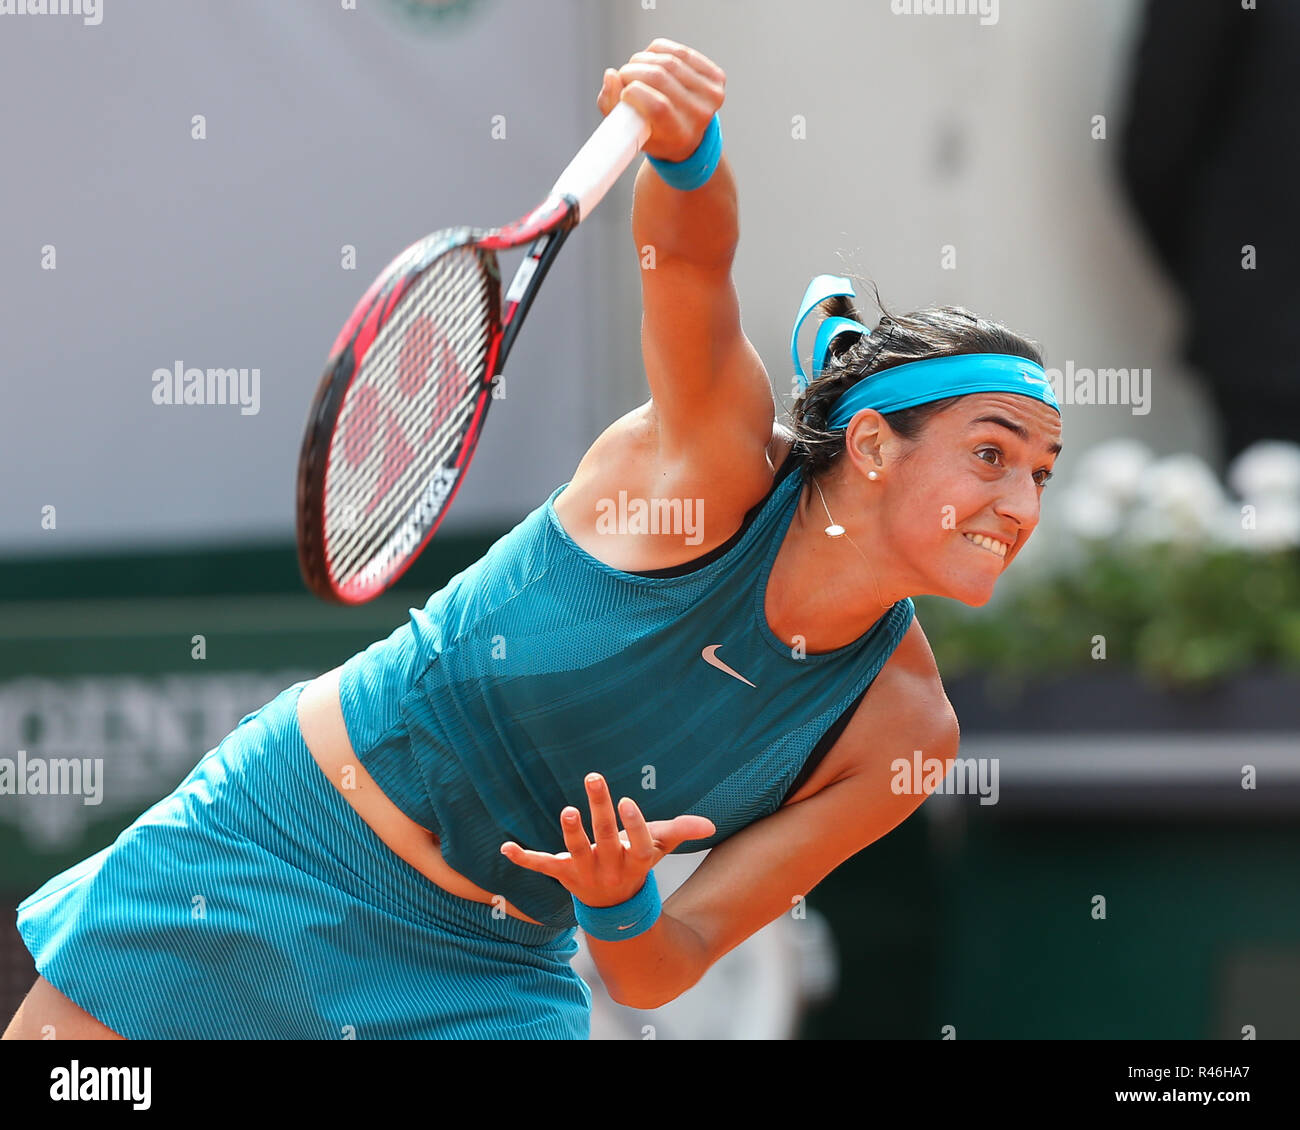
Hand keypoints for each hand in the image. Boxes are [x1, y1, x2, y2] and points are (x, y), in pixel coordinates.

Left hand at [500, 771, 715, 907]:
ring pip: (575, 852)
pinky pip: (541, 865)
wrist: (613, 908)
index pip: (639, 843)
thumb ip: (680, 832)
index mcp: (635, 861)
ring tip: (567, 810)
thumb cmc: (636, 863)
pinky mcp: (562, 873)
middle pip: (605, 838)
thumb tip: (710, 824)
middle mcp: (610, 867)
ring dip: (570, 833)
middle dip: (600, 810)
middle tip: (595, 778)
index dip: (634, 824)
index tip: (627, 801)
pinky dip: (523, 858)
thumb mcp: (658, 848)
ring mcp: (584, 872)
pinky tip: (505, 846)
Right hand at [596, 38, 725, 162]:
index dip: (634, 92)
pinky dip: (659, 51)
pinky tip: (651, 60)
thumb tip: (610, 75)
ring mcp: (712, 96)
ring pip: (669, 60)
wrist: (688, 139)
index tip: (624, 93)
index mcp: (680, 136)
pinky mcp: (717, 78)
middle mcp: (701, 116)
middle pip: (660, 77)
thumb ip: (611, 106)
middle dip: (633, 70)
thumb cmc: (652, 135)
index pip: (658, 106)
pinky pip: (680, 51)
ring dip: (643, 59)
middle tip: (623, 76)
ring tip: (635, 69)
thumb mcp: (629, 131)